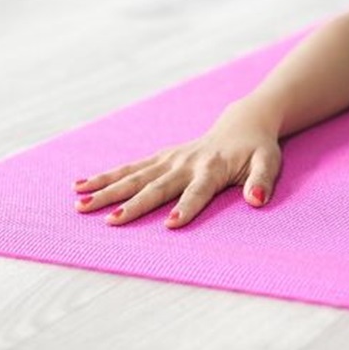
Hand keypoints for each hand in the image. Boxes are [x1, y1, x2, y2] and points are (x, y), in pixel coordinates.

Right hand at [71, 99, 282, 227]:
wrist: (243, 124)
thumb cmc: (257, 150)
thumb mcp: (269, 163)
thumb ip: (262, 181)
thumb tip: (256, 200)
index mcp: (213, 168)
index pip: (198, 192)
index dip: (186, 208)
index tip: (170, 225)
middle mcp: (186, 163)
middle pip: (157, 186)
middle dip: (134, 204)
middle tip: (111, 221)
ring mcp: (169, 159)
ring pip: (134, 176)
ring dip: (107, 190)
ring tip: (80, 205)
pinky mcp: (160, 157)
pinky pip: (129, 167)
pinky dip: (105, 176)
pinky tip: (80, 186)